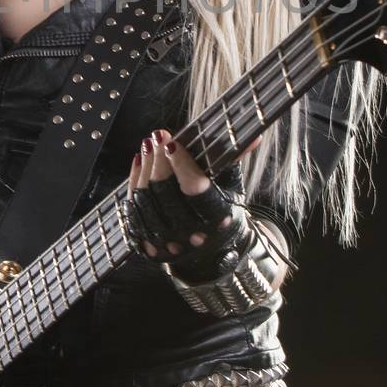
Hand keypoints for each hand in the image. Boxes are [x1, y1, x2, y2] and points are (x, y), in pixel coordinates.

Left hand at [125, 128, 261, 277]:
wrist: (209, 250)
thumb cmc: (220, 210)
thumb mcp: (231, 187)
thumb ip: (234, 160)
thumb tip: (253, 136)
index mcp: (216, 219)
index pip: (195, 190)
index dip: (182, 165)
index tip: (174, 143)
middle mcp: (190, 235)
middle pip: (166, 194)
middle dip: (159, 162)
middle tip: (158, 137)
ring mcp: (165, 242)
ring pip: (146, 200)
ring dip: (145, 168)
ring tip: (148, 145)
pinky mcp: (146, 242)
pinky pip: (133, 210)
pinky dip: (134, 183)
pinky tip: (139, 162)